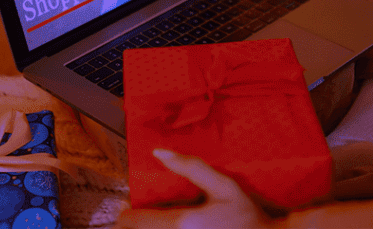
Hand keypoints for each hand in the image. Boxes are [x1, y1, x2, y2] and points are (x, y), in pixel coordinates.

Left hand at [115, 149, 271, 228]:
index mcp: (180, 223)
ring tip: (155, 223)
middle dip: (133, 225)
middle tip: (141, 216)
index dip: (126, 213)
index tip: (130, 205)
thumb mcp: (222, 185)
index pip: (131, 222)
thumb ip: (190, 167)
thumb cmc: (247, 217)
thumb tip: (158, 152)